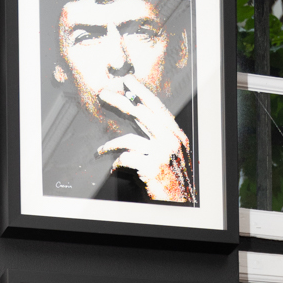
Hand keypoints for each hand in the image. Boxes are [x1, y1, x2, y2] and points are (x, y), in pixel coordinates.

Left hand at [95, 79, 193, 201]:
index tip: (128, 81)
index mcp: (175, 135)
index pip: (156, 106)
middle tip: (104, 94)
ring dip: (111, 145)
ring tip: (102, 150)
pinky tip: (114, 167)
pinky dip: (117, 162)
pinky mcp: (151, 166)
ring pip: (128, 139)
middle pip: (140, 113)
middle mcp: (170, 140)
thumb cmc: (175, 178)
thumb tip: (138, 117)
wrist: (181, 200)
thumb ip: (159, 136)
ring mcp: (161, 153)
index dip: (141, 91)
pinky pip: (126, 157)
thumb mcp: (173, 153)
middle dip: (119, 101)